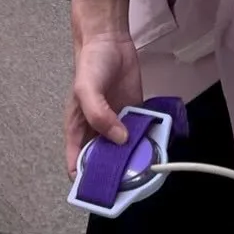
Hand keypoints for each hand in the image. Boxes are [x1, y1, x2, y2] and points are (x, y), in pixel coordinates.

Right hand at [66, 0, 141, 175]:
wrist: (110, 41)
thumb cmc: (91, 65)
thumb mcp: (86, 89)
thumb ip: (99, 115)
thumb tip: (119, 140)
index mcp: (78, 129)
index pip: (76, 164)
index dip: (85, 181)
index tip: (101, 192)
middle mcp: (96, 132)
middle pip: (102, 164)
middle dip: (114, 175)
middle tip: (131, 185)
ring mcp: (116, 126)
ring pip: (123, 153)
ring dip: (133, 162)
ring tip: (148, 170)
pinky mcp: (134, 117)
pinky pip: (140, 137)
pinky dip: (147, 145)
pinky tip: (157, 151)